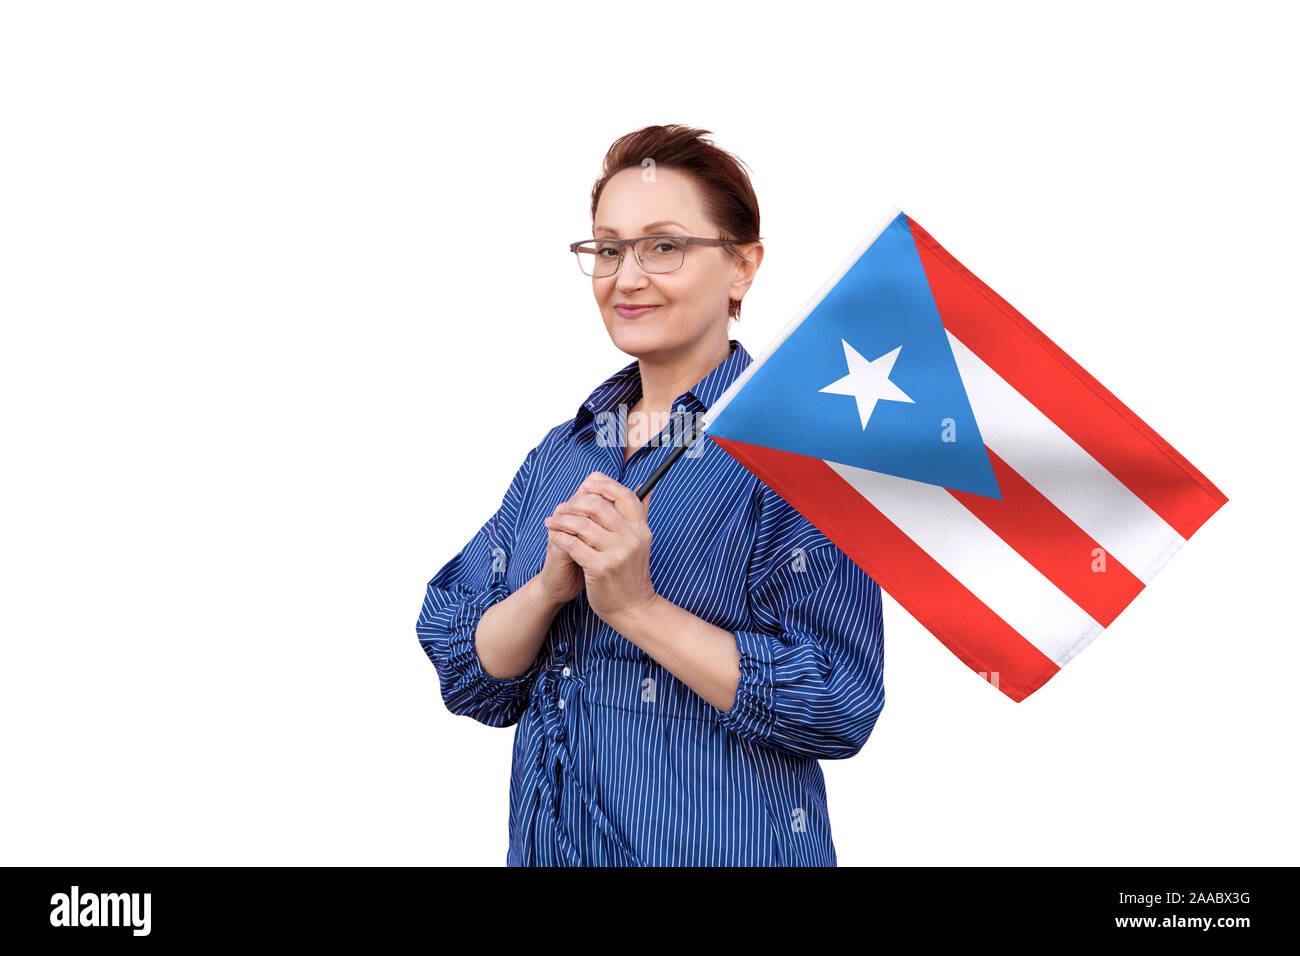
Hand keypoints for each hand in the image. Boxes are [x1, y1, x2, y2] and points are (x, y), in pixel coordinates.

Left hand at [543, 471, 656, 625]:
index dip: (604, 485)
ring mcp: (616, 553)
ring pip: (582, 524)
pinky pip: (574, 545)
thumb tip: (645, 487)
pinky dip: (560, 537)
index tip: (586, 484)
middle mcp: (631, 537)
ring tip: (552, 522)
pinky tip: (553, 536)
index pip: (624, 495)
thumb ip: (641, 514)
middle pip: (599, 505)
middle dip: (574, 503)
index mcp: (641, 528)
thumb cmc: (631, 574)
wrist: (633, 608)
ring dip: (562, 520)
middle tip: (561, 508)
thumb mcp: (641, 542)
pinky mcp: (601, 567)